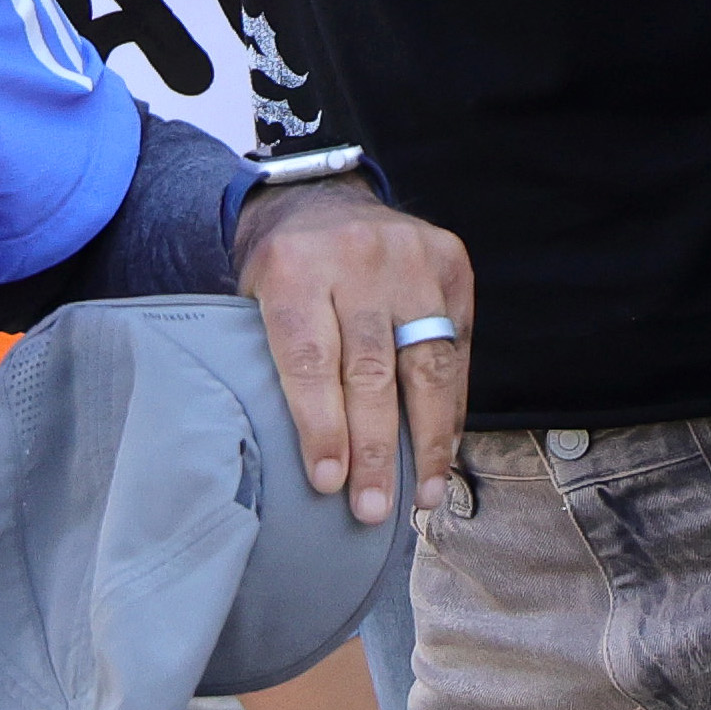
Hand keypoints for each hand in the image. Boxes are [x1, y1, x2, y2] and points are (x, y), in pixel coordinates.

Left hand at [234, 177, 473, 531]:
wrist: (324, 201)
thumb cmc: (284, 274)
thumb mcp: (253, 299)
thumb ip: (272, 362)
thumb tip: (301, 458)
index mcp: (294, 266)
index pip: (311, 358)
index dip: (321, 426)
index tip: (329, 483)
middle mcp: (357, 256)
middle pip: (370, 368)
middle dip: (374, 449)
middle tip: (373, 508)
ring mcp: (411, 256)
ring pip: (425, 363)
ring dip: (426, 440)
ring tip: (422, 494)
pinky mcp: (450, 262)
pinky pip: (457, 348)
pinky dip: (450, 407)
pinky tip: (443, 452)